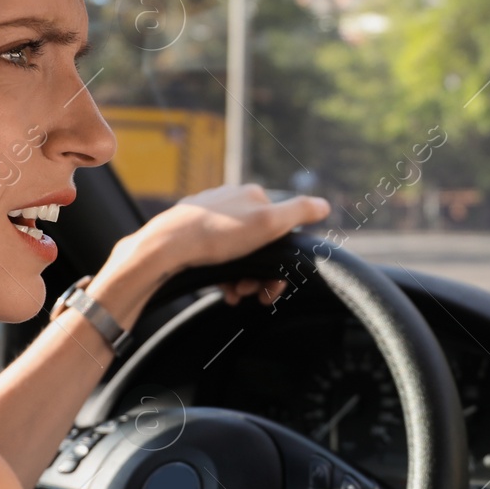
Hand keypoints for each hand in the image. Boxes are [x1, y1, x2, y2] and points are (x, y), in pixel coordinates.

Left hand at [93, 184, 330, 318]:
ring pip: (239, 255)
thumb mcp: (268, 222)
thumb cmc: (216, 235)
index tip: (273, 286)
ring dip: (243, 278)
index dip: (281, 262)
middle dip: (260, 273)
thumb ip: (299, 212)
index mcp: (252, 195)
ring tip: (235, 293)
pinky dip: (224, 275)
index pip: (281, 230)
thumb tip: (324, 205)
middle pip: (260, 245)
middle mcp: (231, 202)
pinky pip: (217, 258)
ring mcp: (210, 217)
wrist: (165, 248)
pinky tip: (222, 288)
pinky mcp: (192, 234)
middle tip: (252, 293)